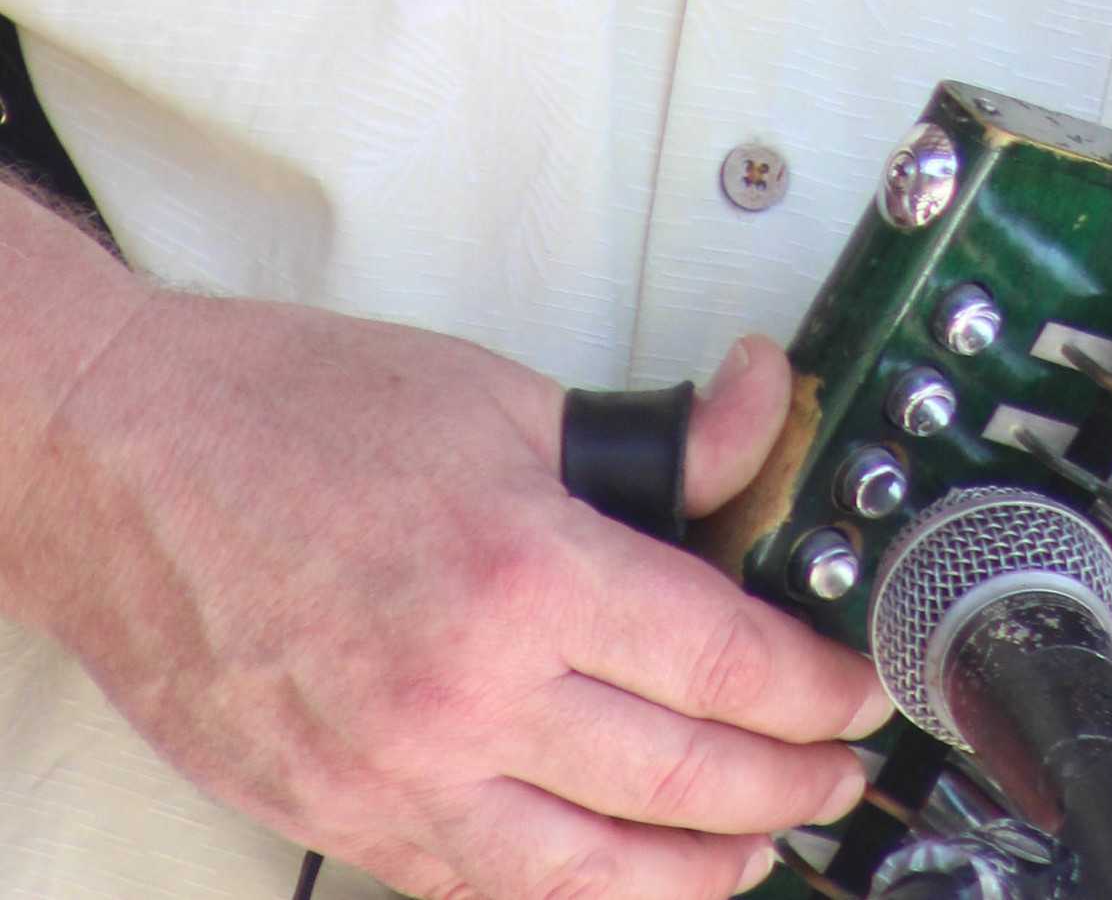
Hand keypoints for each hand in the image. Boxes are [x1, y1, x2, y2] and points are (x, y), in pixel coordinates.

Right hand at [1, 295, 882, 898]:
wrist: (123, 466)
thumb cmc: (287, 413)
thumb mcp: (500, 393)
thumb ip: (648, 435)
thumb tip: (758, 413)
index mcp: (520, 572)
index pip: (720, 661)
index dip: (813, 688)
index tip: (856, 691)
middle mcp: (465, 696)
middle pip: (677, 779)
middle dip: (783, 785)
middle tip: (835, 772)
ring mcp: (398, 778)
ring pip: (591, 871)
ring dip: (697, 870)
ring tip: (757, 846)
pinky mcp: (345, 819)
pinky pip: (487, 888)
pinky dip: (575, 892)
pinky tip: (621, 876)